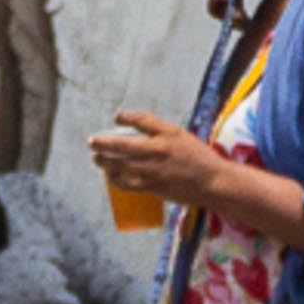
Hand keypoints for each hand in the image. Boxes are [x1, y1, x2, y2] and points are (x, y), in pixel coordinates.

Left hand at [86, 111, 225, 211]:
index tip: (117, 117)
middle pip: (121, 145)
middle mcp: (157, 151)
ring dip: (104, 162)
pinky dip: (115, 179)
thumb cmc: (198, 157)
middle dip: (102, 143)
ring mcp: (152, 171)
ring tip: (97, 159)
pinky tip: (111, 176)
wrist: (212, 182)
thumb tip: (134, 126)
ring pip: (119, 166)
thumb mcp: (181, 136)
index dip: (125, 117)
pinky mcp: (151, 187)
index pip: (140, 120)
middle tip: (91, 142)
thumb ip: (158, 130)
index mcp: (167, 134)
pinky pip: (126, 183)